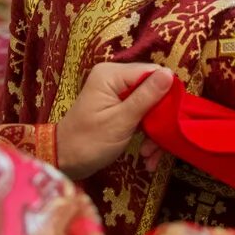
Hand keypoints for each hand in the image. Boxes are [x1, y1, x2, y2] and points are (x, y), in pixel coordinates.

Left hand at [55, 62, 173, 180]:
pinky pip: (141, 113)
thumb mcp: (120, 121)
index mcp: (111, 74)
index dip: (166, 94)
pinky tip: (146, 154)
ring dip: (153, 130)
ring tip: (149, 155)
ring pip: (149, 104)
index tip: (170, 119)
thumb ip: (145, 97)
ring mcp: (116, 92)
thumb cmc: (88, 142)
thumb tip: (169, 73)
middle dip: (159, 118)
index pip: (151, 72)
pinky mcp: (119, 106)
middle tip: (157, 145)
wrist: (64, 161)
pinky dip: (146, 132)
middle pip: (152, 89)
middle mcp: (114, 77)